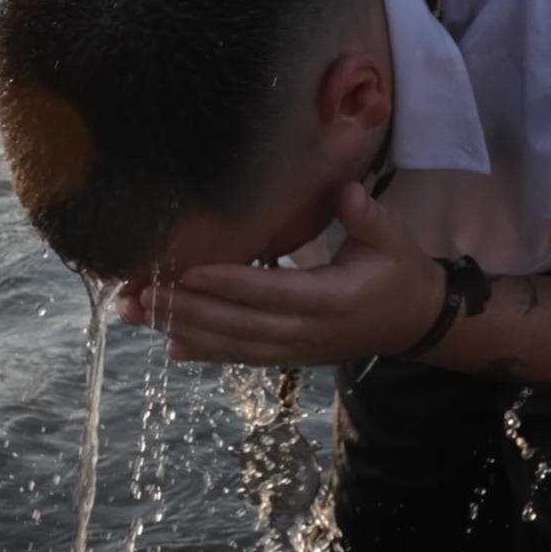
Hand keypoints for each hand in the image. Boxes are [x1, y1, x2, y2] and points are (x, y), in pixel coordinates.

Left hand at [134, 176, 442, 369]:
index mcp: (332, 300)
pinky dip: (205, 354)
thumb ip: (368, 217)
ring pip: (233, 346)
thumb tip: (348, 192)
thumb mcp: (393, 240)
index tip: (189, 270)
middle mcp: (308, 332)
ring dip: (183, 331)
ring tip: (137, 314)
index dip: (231, 284)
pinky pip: (242, 359)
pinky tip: (169, 347)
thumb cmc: (398, 273)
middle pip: (240, 325)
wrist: (413, 323)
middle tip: (140, 294)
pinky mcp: (289, 358)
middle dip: (187, 310)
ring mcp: (296, 350)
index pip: (273, 292)